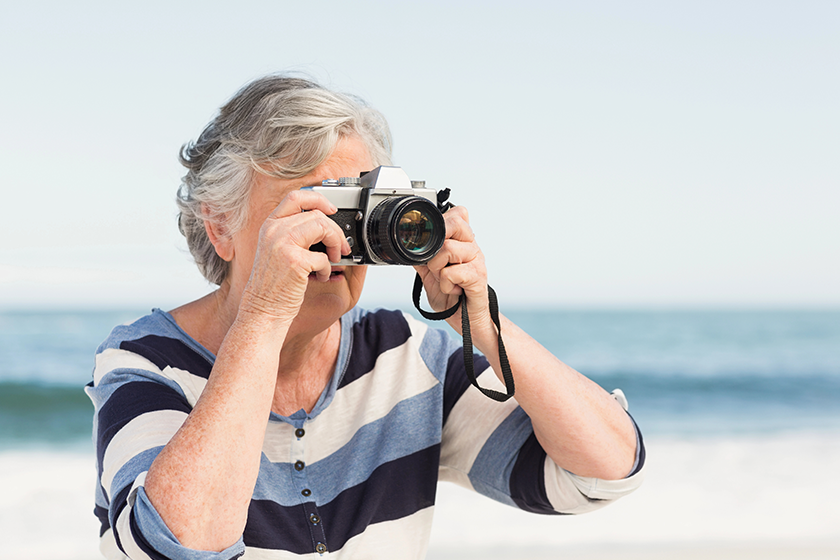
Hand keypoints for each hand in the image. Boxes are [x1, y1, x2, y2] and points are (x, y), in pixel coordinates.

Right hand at [240, 190, 350, 319]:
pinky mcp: (293, 260)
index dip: (318, 199)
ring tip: (335, 258)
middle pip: (316, 214)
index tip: (332, 209)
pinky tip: (321, 277)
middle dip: (335, 230)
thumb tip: (326, 224)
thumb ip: (295, 234)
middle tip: (341, 247)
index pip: (295, 197)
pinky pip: (323, 257)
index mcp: (270, 225)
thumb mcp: (277, 250)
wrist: (263, 308)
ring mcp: (282, 244)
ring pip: (322, 227)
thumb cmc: (273, 284)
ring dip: (336, 243)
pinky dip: (328, 269)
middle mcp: (274, 231)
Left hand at [414, 205, 491, 333]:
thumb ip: (422, 257)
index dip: (442, 221)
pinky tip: (452, 290)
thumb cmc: (452, 297)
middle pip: (454, 223)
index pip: (457, 214)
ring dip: (437, 268)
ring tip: (443, 280)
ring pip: (448, 249)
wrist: (467, 322)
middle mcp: (472, 247)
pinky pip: (452, 272)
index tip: (432, 241)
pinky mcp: (478, 277)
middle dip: (436, 243)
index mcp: (463, 242)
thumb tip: (407, 244)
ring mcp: (477, 261)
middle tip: (436, 264)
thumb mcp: (430, 274)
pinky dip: (445, 284)